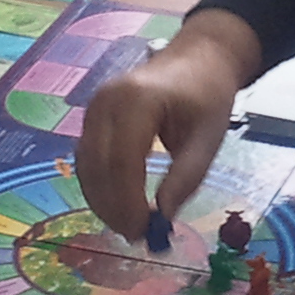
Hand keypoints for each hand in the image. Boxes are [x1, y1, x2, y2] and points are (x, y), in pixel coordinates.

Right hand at [75, 10, 261, 238]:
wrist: (198, 58)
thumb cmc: (207, 94)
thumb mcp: (208, 138)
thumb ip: (186, 178)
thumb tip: (163, 218)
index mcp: (139, 100)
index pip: (123, 160)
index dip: (128, 201)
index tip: (143, 230)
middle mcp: (107, 101)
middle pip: (97, 165)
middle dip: (112, 207)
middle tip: (135, 237)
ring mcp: (95, 107)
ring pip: (86, 165)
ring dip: (102, 200)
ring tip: (128, 226)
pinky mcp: (93, 116)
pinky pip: (87, 157)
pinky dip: (99, 185)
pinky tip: (118, 205)